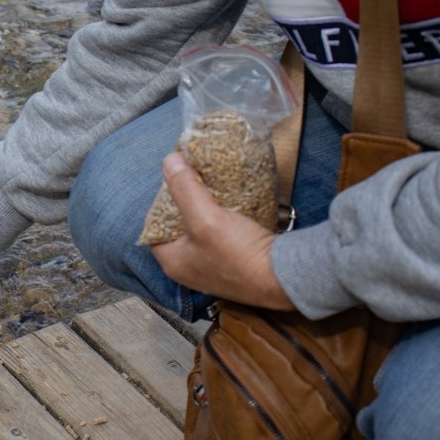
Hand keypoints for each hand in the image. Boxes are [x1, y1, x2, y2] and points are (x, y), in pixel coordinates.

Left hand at [149, 152, 293, 310]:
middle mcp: (188, 268)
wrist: (285, 279)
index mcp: (172, 262)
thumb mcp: (205, 217)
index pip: (154, 226)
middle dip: (184, 202)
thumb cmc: (240, 254)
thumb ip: (184, 189)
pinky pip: (221, 237)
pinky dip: (223, 220)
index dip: (160, 201)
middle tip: (194, 180)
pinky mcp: (234, 264)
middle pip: (177, 227)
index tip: (175, 181)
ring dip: (205, 209)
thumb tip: (169, 161)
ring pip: (200, 231)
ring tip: (212, 188)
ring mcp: (212, 268)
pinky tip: (231, 205)